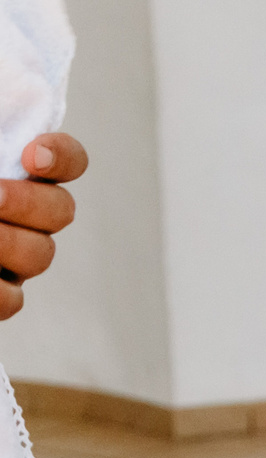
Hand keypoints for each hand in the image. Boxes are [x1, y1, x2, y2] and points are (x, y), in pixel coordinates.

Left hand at [0, 133, 87, 318]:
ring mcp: (13, 259)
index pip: (66, 161)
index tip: (34, 156)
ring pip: (40, 255)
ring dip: (7, 243)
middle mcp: (23, 216)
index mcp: (15, 174)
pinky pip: (11, 302)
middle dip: (28, 203)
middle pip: (60, 210)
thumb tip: (11, 163)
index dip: (63, 158)